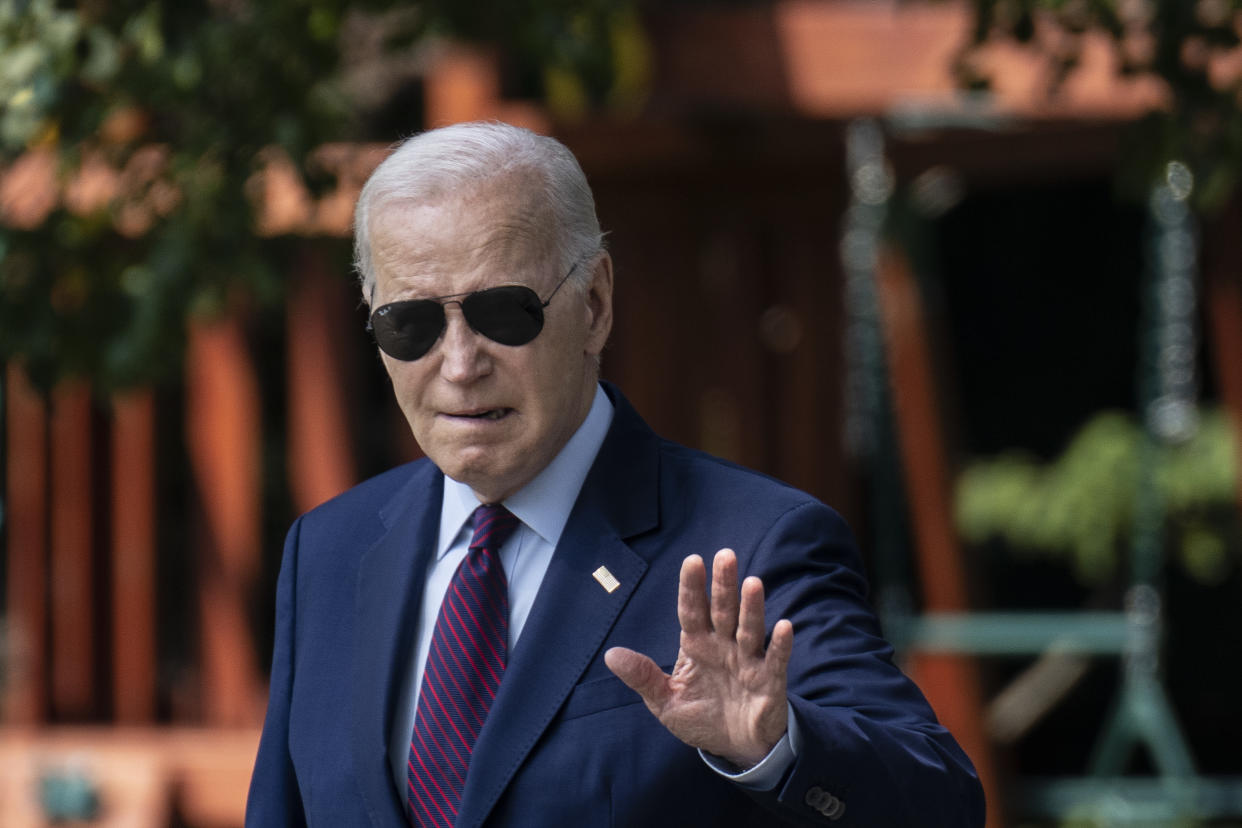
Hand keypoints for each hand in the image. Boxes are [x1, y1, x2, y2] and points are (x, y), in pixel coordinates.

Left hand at [604, 548, 793, 767]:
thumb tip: (610, 655)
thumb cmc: (702, 717)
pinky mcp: (770, 681)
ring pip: (749, 628)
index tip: (692, 560)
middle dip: (723, 585)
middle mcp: (724, 646)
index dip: (692, 588)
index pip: (692, 611)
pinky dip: (780, 645)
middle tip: (725, 555)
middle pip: (723, 610)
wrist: (736, 746)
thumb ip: (643, 677)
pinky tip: (784, 626)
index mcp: (697, 646)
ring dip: (751, 607)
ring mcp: (748, 661)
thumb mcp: (666, 701)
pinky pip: (775, 660)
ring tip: (752, 583)